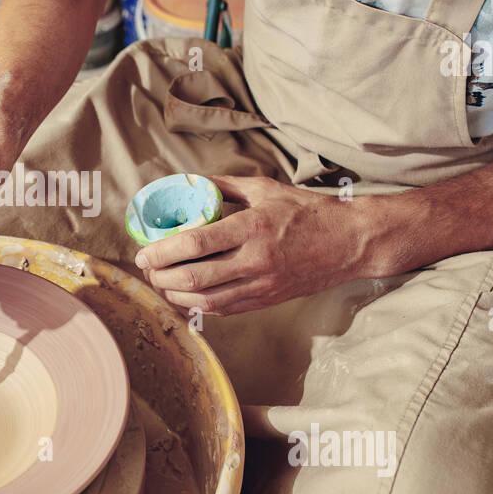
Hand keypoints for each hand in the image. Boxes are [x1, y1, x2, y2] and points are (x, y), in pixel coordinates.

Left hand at [134, 175, 369, 314]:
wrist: (349, 242)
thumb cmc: (306, 210)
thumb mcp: (265, 188)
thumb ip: (223, 186)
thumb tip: (186, 183)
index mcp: (253, 228)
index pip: (195, 244)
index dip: (162, 251)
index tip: (143, 251)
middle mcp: (255, 260)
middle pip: (194, 278)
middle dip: (160, 276)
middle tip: (146, 268)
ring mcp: (262, 285)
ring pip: (205, 301)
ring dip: (174, 294)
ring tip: (160, 281)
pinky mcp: (266, 300)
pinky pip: (223, 310)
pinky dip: (197, 305)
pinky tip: (184, 294)